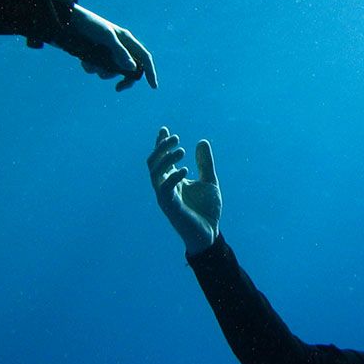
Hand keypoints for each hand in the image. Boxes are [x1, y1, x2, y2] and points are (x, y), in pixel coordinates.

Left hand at [70, 4, 156, 90]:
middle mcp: (119, 47)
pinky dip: (90, 67)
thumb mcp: (107, 37)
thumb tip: (133, 68)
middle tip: (118, 88)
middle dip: (123, 79)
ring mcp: (106, 53)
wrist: (68, 22)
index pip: (144, 57)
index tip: (153, 86)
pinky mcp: (94, 57)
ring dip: (101, 71)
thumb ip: (120, 52)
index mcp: (126, 40)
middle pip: (129, 69)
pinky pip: (96, 69)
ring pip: (110, 71)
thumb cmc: (90, 24)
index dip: (150, 72)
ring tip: (91, 62)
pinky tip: (83, 60)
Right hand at [148, 127, 220, 255]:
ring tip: (181, 150)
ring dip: (165, 159)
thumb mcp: (209, 181)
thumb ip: (205, 163)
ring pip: (155, 174)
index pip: (162, 158)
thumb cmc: (207, 210)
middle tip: (175, 137)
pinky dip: (173, 178)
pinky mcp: (170, 208)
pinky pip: (165, 190)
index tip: (165, 129)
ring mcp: (165, 197)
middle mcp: (165, 187)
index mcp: (173, 180)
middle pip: (154, 163)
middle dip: (161, 148)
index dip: (161, 144)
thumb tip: (202, 141)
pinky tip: (186, 169)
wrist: (210, 233)